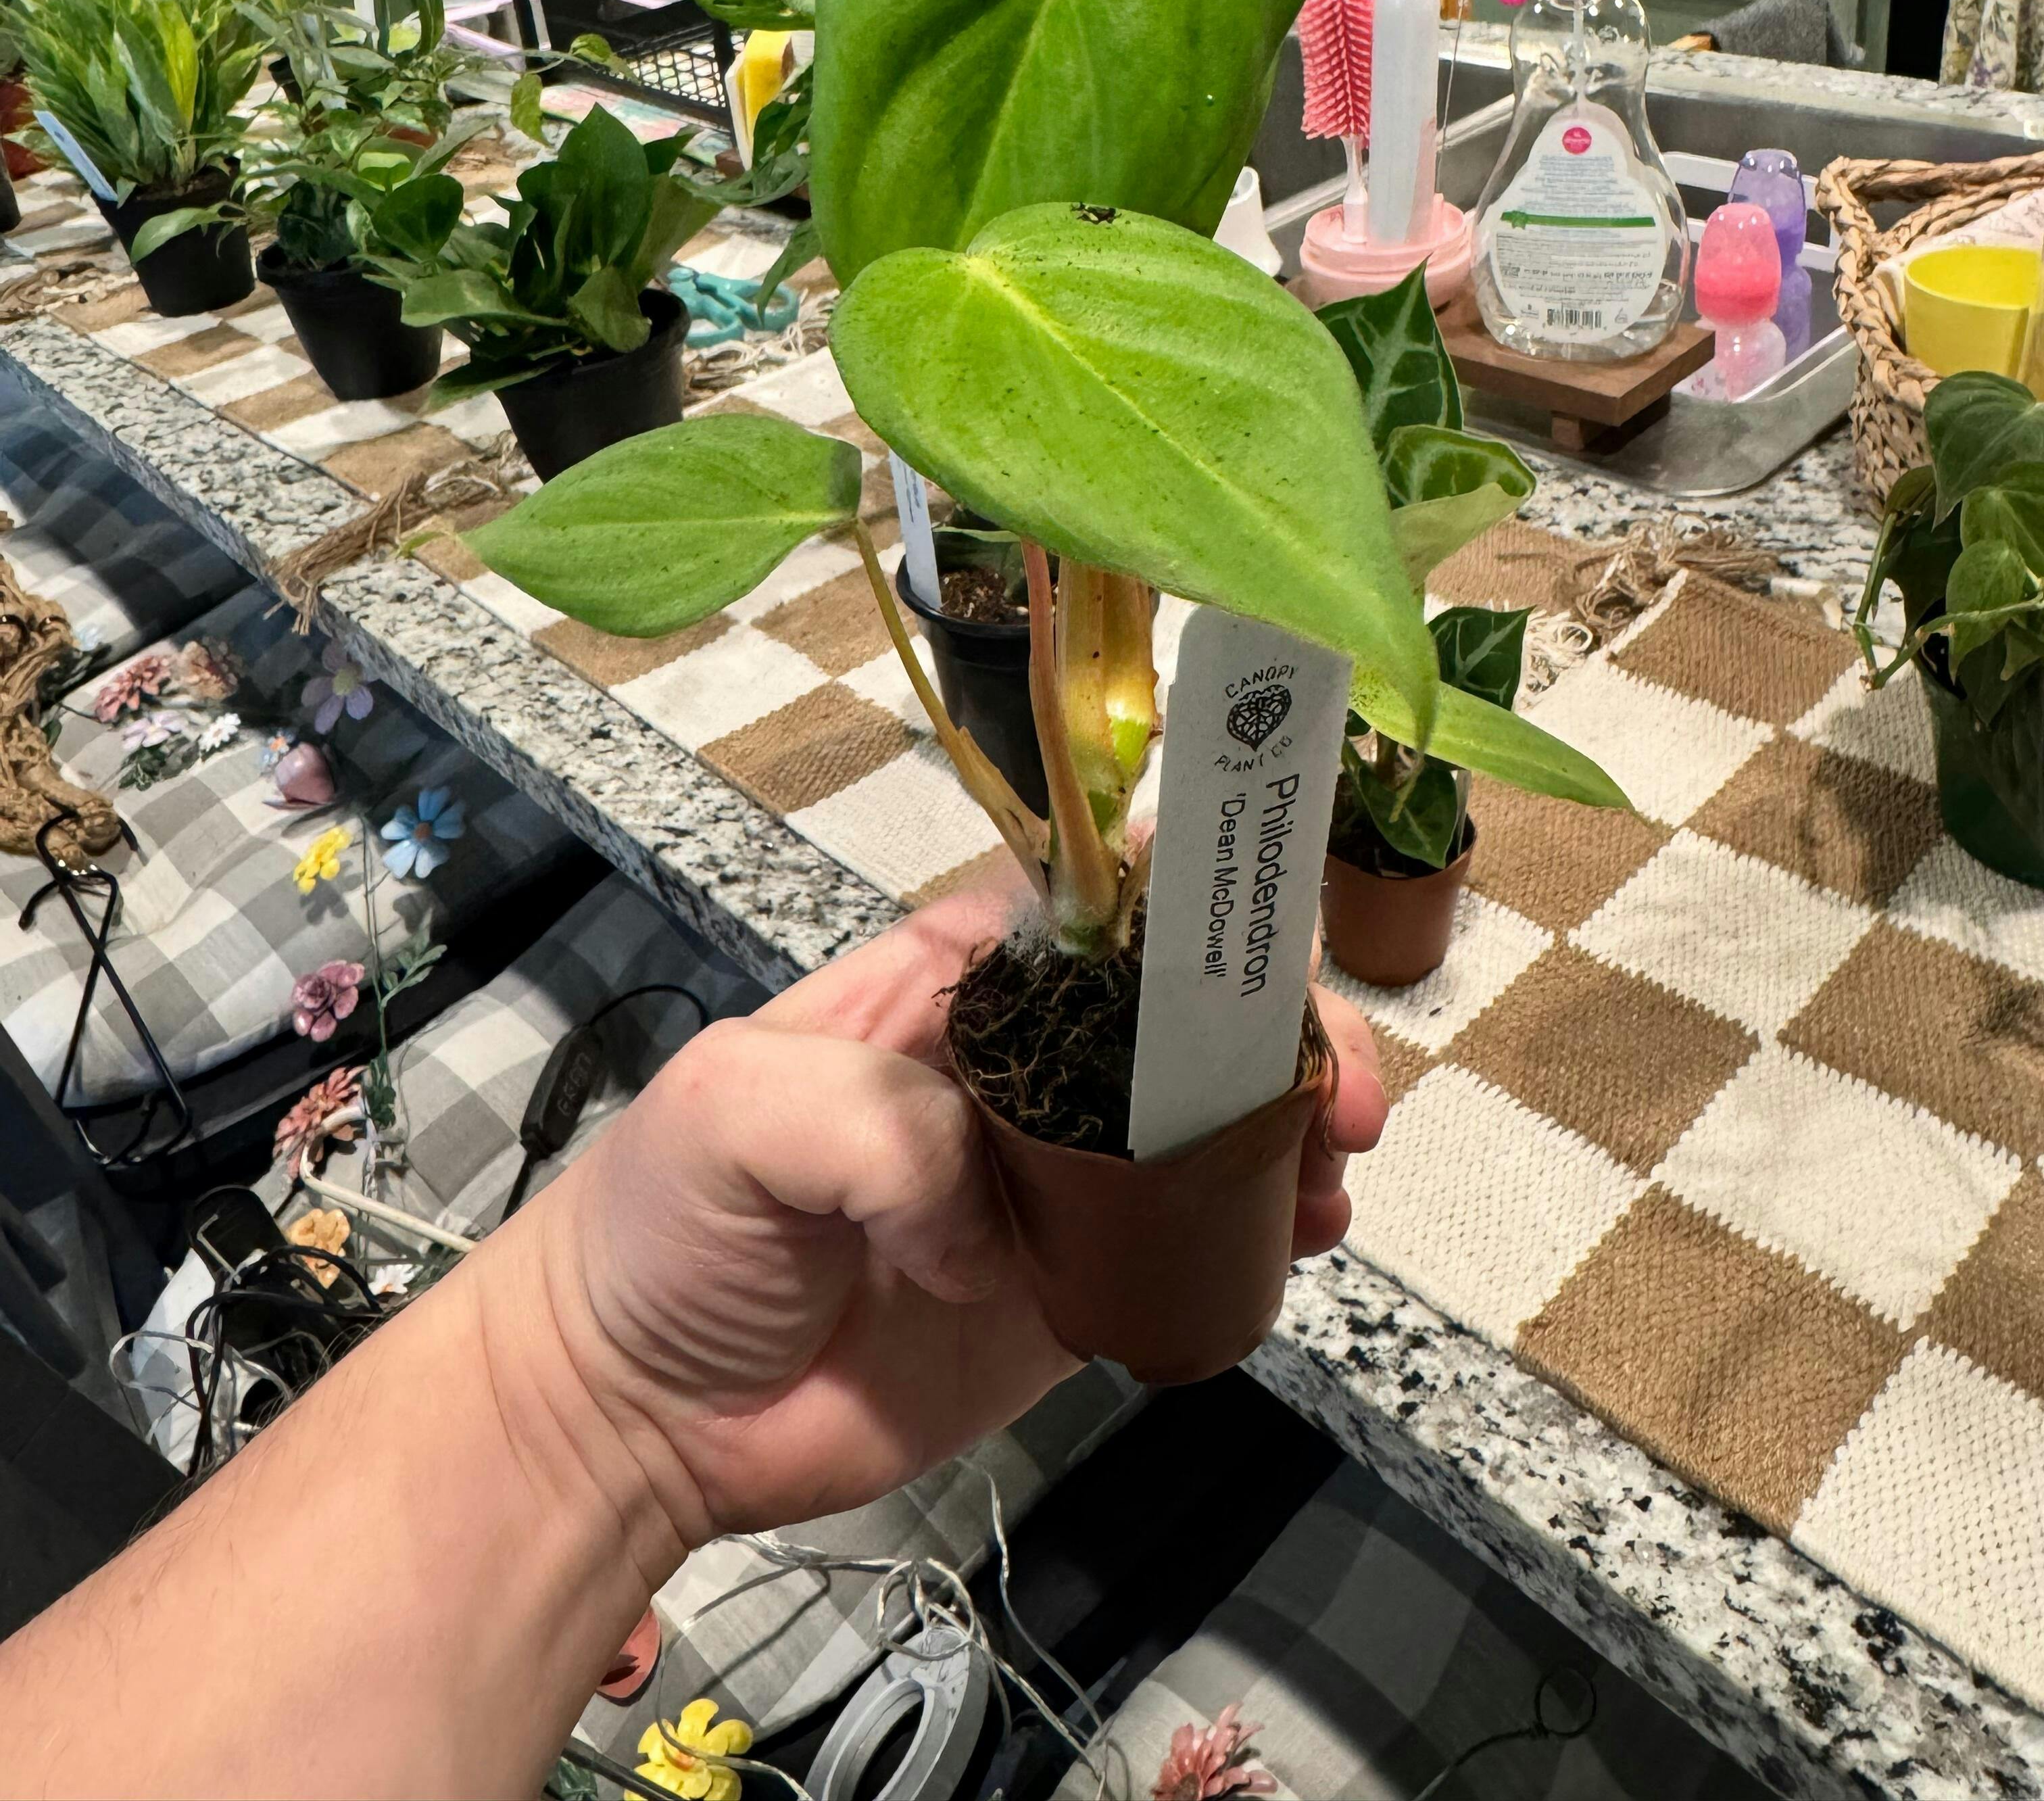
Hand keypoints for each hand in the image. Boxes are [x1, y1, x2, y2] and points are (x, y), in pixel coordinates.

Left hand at [524, 883, 1388, 1551]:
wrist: (635, 1414)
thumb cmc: (662, 1229)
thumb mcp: (735, 1112)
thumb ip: (875, 1128)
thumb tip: (989, 1217)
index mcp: (940, 989)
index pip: (1088, 910)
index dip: (1188, 910)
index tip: (1262, 947)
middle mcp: (1011, 1069)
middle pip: (1174, 1014)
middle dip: (1271, 1028)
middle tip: (1332, 1092)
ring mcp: (1044, 1183)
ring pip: (1199, 1126)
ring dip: (1284, 1129)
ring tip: (1338, 1167)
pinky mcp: (1060, 1292)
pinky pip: (1179, 1248)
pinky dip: (1255, 1237)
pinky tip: (1303, 1240)